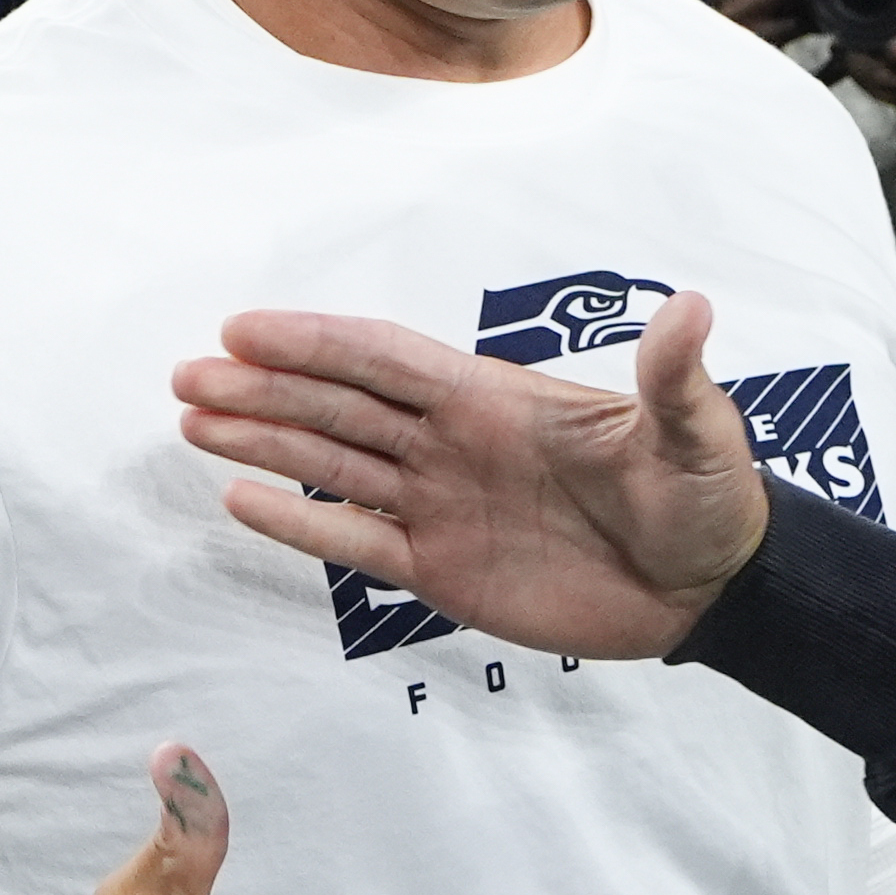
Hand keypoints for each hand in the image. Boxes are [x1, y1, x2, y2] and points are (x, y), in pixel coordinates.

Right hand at [173, 287, 766, 660]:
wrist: (710, 587)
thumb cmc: (705, 498)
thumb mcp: (697, 434)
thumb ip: (674, 378)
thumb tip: (693, 307)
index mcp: (496, 399)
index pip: (387, 360)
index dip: (316, 342)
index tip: (243, 328)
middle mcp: (453, 443)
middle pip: (339, 407)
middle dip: (263, 389)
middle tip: (185, 375)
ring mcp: (440, 505)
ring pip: (333, 466)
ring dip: (262, 443)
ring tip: (189, 423)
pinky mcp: (441, 571)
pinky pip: (355, 542)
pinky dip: (299, 522)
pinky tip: (239, 500)